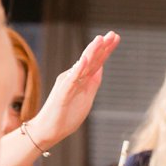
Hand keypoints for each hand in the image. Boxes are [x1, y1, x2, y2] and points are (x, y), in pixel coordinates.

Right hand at [25, 32, 120, 149]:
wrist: (49, 131)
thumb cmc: (66, 115)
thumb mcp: (87, 97)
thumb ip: (93, 82)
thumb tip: (101, 67)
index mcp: (81, 79)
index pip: (96, 61)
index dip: (106, 49)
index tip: (116, 37)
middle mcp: (73, 77)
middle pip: (91, 59)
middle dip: (102, 46)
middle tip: (113, 34)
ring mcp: (68, 84)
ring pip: (82, 66)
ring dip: (91, 52)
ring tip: (100, 39)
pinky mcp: (62, 93)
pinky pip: (71, 80)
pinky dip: (78, 69)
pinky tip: (84, 59)